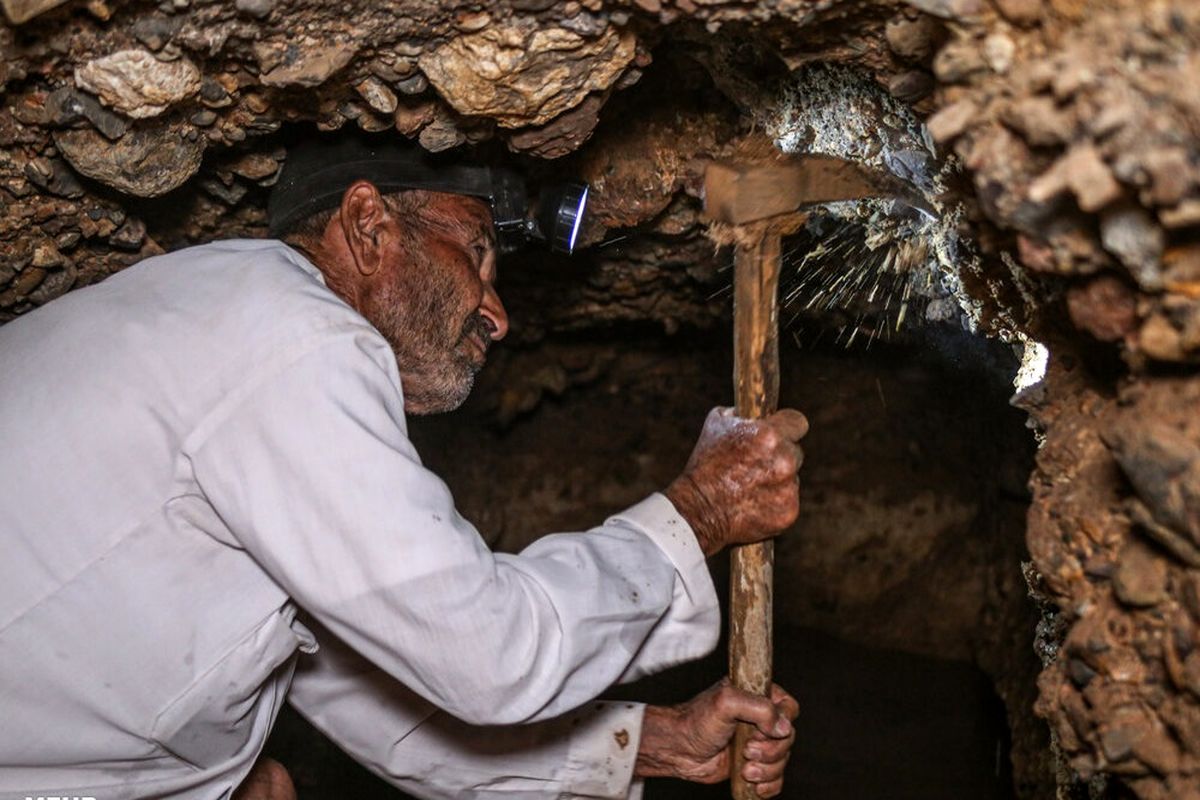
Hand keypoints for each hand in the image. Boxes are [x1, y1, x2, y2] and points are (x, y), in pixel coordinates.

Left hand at [635, 679, 798, 797]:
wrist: (679, 750)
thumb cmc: (697, 721)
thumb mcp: (726, 703)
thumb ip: (759, 708)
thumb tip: (783, 727)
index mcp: (757, 696)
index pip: (789, 708)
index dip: (781, 723)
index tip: (761, 731)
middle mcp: (760, 719)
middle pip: (788, 738)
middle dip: (771, 751)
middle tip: (747, 751)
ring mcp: (758, 742)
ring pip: (783, 760)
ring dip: (768, 769)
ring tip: (745, 770)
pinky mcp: (754, 764)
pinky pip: (776, 778)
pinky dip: (769, 784)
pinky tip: (755, 785)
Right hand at [665, 407, 807, 555]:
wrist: (698, 509)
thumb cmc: (705, 465)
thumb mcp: (716, 423)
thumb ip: (742, 413)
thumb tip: (756, 411)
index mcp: (769, 435)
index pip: (797, 422)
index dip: (787, 426)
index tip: (780, 432)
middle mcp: (784, 461)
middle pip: (795, 451)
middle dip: (779, 455)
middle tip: (755, 464)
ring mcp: (788, 489)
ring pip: (792, 478)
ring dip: (777, 480)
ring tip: (749, 486)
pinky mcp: (789, 512)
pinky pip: (788, 500)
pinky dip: (775, 502)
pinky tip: (753, 503)